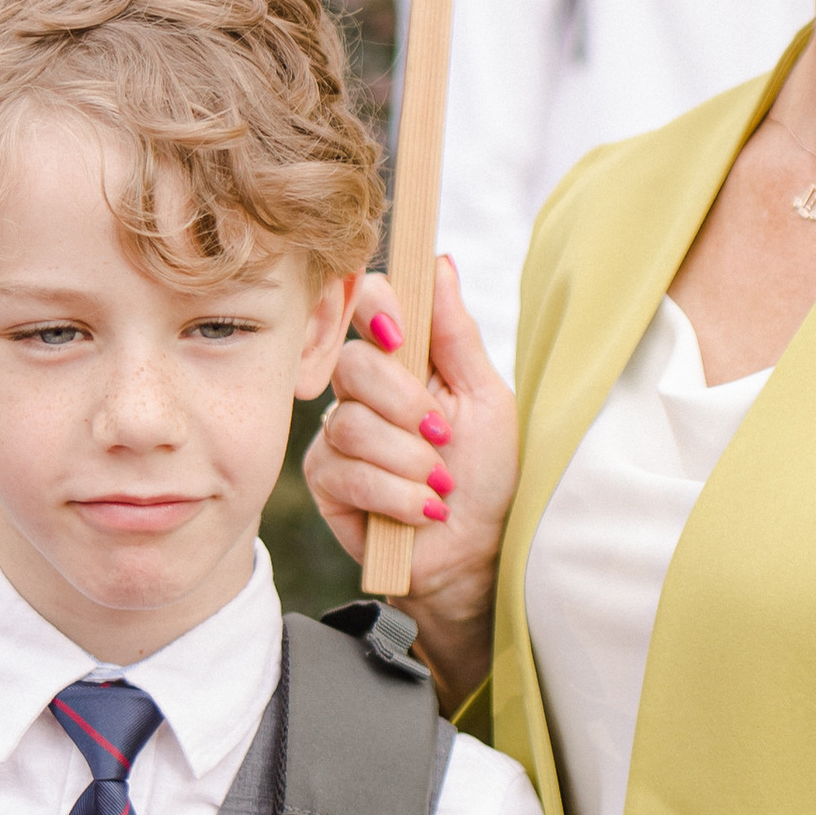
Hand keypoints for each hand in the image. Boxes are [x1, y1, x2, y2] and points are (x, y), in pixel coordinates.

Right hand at [303, 256, 518, 710]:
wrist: (476, 551)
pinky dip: (396, 494)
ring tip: (440, 486)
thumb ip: (457, 334)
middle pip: (353, 365)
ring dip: (410, 462)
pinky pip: (347, 472)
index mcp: (404, 360)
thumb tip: (439, 262)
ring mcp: (339, 435)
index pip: (367, 305)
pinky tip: (421, 511)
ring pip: (351, 425)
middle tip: (443, 436)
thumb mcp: (487, 399)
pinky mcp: (327, 482)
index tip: (402, 336)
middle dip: (406, 405)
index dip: (374, 311)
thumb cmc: (488, 474)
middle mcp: (363, 391)